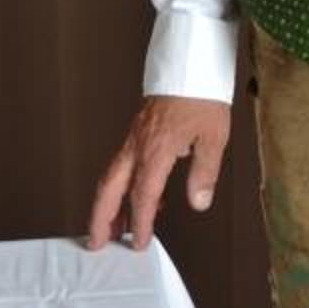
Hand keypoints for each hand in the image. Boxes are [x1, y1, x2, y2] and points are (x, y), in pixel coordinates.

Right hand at [85, 95, 232, 251]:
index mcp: (155, 150)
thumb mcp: (213, 136)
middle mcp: (137, 146)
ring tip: (112, 228)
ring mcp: (134, 138)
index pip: (142, 196)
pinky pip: (123, 165)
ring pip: (111, 177)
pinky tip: (142, 197)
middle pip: (108, 188)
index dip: (140, 222)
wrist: (190, 65)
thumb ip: (204, 172)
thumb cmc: (201, 96)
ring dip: (107, 205)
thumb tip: (198, 202)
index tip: (139, 242)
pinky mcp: (138, 132)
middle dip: (99, 217)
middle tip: (95, 241)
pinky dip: (123, 187)